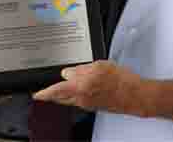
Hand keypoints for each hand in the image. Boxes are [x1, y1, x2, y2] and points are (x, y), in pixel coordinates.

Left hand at [32, 61, 147, 116]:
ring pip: (68, 99)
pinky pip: (77, 100)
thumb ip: (80, 69)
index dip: (44, 93)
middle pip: (59, 97)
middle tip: (43, 89)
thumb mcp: (100, 66)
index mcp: (81, 87)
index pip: (56, 91)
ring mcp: (87, 104)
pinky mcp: (93, 106)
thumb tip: (68, 72)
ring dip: (61, 94)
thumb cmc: (122, 81)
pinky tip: (78, 87)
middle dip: (51, 94)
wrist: (136, 96)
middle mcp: (81, 98)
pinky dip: (73, 95)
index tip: (36, 93)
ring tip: (60, 85)